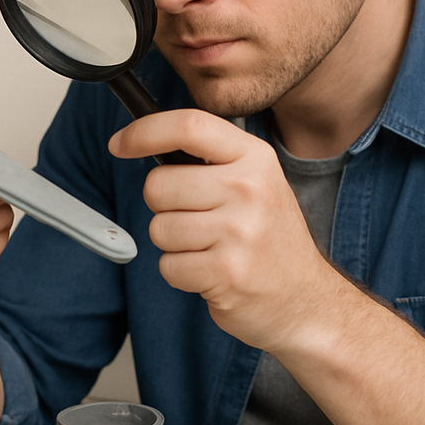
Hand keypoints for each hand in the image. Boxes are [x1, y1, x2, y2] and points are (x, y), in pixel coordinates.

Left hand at [109, 109, 334, 352]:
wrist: (305, 298)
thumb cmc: (268, 237)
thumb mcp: (256, 180)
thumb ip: (210, 159)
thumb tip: (145, 139)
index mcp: (255, 158)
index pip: (188, 126)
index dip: (144, 132)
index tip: (120, 143)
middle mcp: (250, 189)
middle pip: (159, 185)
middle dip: (163, 206)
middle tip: (196, 219)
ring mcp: (240, 232)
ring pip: (159, 229)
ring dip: (174, 244)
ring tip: (211, 249)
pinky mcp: (227, 273)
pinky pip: (168, 266)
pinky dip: (181, 274)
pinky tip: (211, 272)